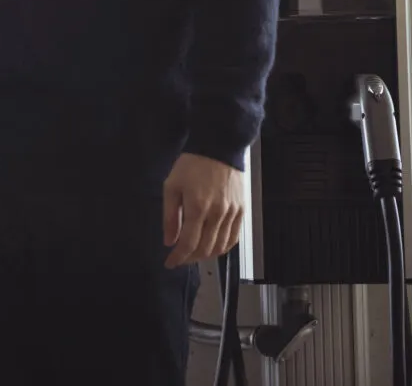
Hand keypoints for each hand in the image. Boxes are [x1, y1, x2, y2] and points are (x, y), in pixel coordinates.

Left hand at [162, 152, 243, 268]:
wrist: (219, 148)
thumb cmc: (192, 165)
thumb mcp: (172, 186)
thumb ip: (169, 217)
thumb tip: (169, 241)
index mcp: (197, 207)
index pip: (188, 243)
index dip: (178, 257)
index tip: (170, 263)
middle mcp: (217, 213)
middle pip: (205, 249)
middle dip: (190, 258)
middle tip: (179, 258)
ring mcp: (232, 213)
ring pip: (220, 247)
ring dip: (206, 256)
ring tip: (193, 254)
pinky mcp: (242, 211)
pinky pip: (234, 238)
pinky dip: (222, 248)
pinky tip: (212, 247)